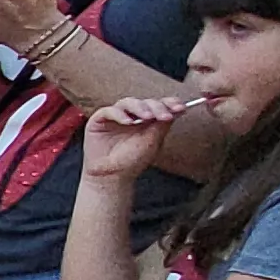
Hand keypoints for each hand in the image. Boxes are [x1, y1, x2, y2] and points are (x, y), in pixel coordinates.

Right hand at [76, 96, 194, 181]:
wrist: (111, 177)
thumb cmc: (131, 162)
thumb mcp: (152, 142)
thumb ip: (162, 124)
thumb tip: (178, 109)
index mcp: (146, 122)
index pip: (158, 106)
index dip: (169, 103)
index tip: (180, 107)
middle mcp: (132, 117)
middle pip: (145, 102)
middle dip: (157, 107)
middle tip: (164, 115)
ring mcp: (116, 118)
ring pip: (128, 102)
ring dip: (140, 107)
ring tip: (147, 117)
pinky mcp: (99, 121)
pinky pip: (109, 110)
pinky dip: (119, 114)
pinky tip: (127, 122)